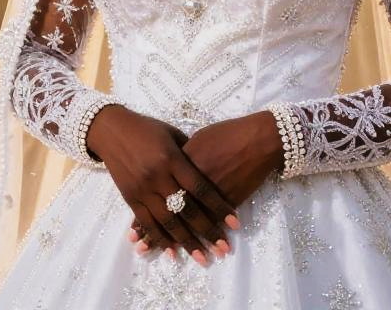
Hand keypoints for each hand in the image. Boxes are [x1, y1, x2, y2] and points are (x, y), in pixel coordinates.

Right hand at [86, 103, 238, 265]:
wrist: (112, 130)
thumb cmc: (148, 128)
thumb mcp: (172, 135)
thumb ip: (189, 155)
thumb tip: (209, 172)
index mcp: (172, 158)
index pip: (200, 188)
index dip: (218, 206)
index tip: (235, 223)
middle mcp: (158, 176)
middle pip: (187, 210)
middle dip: (207, 231)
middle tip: (224, 249)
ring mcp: (142, 189)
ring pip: (168, 222)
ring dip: (186, 243)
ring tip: (203, 258)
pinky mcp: (130, 198)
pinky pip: (147, 223)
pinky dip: (160, 239)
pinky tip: (173, 253)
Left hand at [126, 110, 282, 257]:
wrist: (256, 138)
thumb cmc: (226, 133)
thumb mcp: (197, 139)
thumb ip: (182, 155)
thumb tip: (173, 167)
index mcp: (176, 161)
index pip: (156, 193)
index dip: (145, 214)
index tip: (134, 234)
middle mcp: (188, 180)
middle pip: (168, 211)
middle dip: (156, 233)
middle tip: (144, 251)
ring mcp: (207, 193)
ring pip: (190, 221)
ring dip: (182, 241)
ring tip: (171, 256)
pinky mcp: (226, 201)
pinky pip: (212, 222)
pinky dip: (205, 235)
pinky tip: (201, 247)